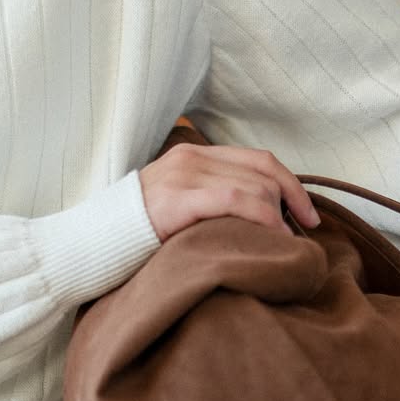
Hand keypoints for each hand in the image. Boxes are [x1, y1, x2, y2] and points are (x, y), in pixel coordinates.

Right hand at [138, 142, 319, 242]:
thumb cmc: (135, 233)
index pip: (258, 159)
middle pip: (263, 171)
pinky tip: (269, 239)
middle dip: (292, 202)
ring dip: (279, 216)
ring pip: (254, 186)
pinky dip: (262, 218)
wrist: (90, 242)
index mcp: (192, 155)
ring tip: (283, 245)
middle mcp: (190, 158)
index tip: (309, 217)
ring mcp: (183, 176)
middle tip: (303, 235)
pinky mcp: (178, 199)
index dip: (291, 186)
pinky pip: (235, 200)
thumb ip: (207, 200)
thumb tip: (255, 219)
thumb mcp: (174, 204)